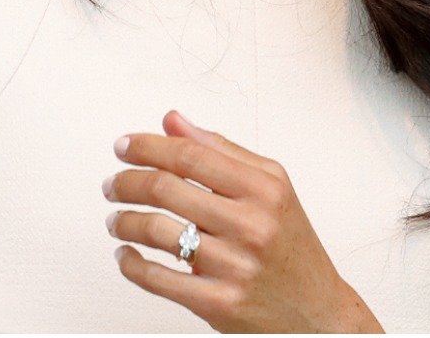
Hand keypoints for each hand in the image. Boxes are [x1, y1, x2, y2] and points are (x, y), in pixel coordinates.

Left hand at [104, 111, 384, 332]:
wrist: (315, 309)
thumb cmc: (290, 245)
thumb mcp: (271, 187)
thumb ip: (221, 151)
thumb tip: (173, 122)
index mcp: (264, 189)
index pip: (191, 156)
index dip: (148, 147)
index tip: (125, 146)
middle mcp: (251, 224)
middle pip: (166, 188)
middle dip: (126, 182)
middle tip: (113, 183)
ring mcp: (233, 265)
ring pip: (155, 231)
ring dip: (123, 221)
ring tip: (117, 219)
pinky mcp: (217, 301)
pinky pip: (156, 278)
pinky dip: (130, 263)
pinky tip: (126, 253)